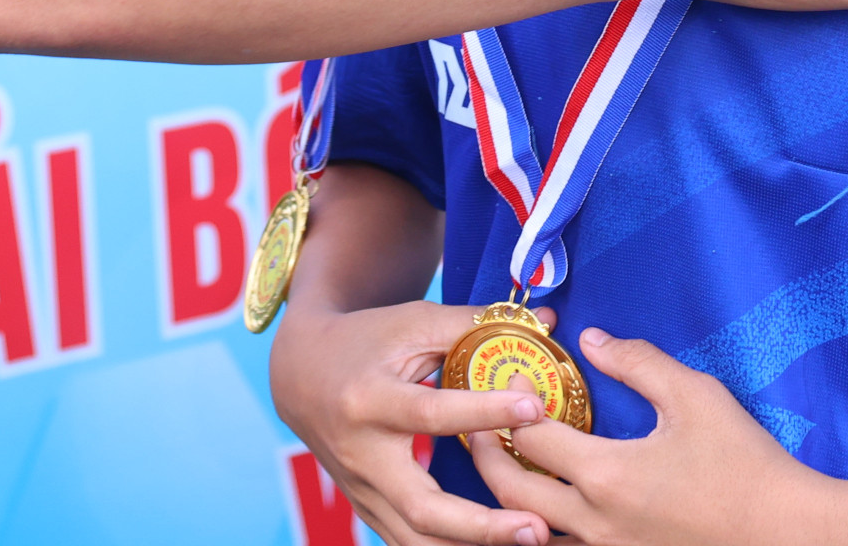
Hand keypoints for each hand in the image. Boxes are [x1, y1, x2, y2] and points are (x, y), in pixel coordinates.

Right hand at [272, 297, 558, 545]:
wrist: (299, 374)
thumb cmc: (364, 342)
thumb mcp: (410, 323)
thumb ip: (474, 326)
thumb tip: (548, 323)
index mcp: (370, 399)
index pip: (432, 413)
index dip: (484, 411)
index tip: (534, 408)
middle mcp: (362, 454)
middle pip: (422, 507)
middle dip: (482, 525)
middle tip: (538, 526)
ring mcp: (363, 490)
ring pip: (416, 540)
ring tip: (531, 539)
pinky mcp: (368, 509)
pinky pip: (410, 544)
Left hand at [485, 329, 835, 545]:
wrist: (792, 535)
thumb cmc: (747, 465)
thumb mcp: (696, 397)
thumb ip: (637, 362)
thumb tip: (591, 339)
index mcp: (606, 476)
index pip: (529, 435)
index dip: (512, 402)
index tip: (516, 379)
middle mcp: (595, 524)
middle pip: (510, 489)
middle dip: (484, 452)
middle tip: (478, 424)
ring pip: (528, 532)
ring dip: (506, 499)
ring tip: (505, 467)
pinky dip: (541, 532)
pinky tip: (545, 509)